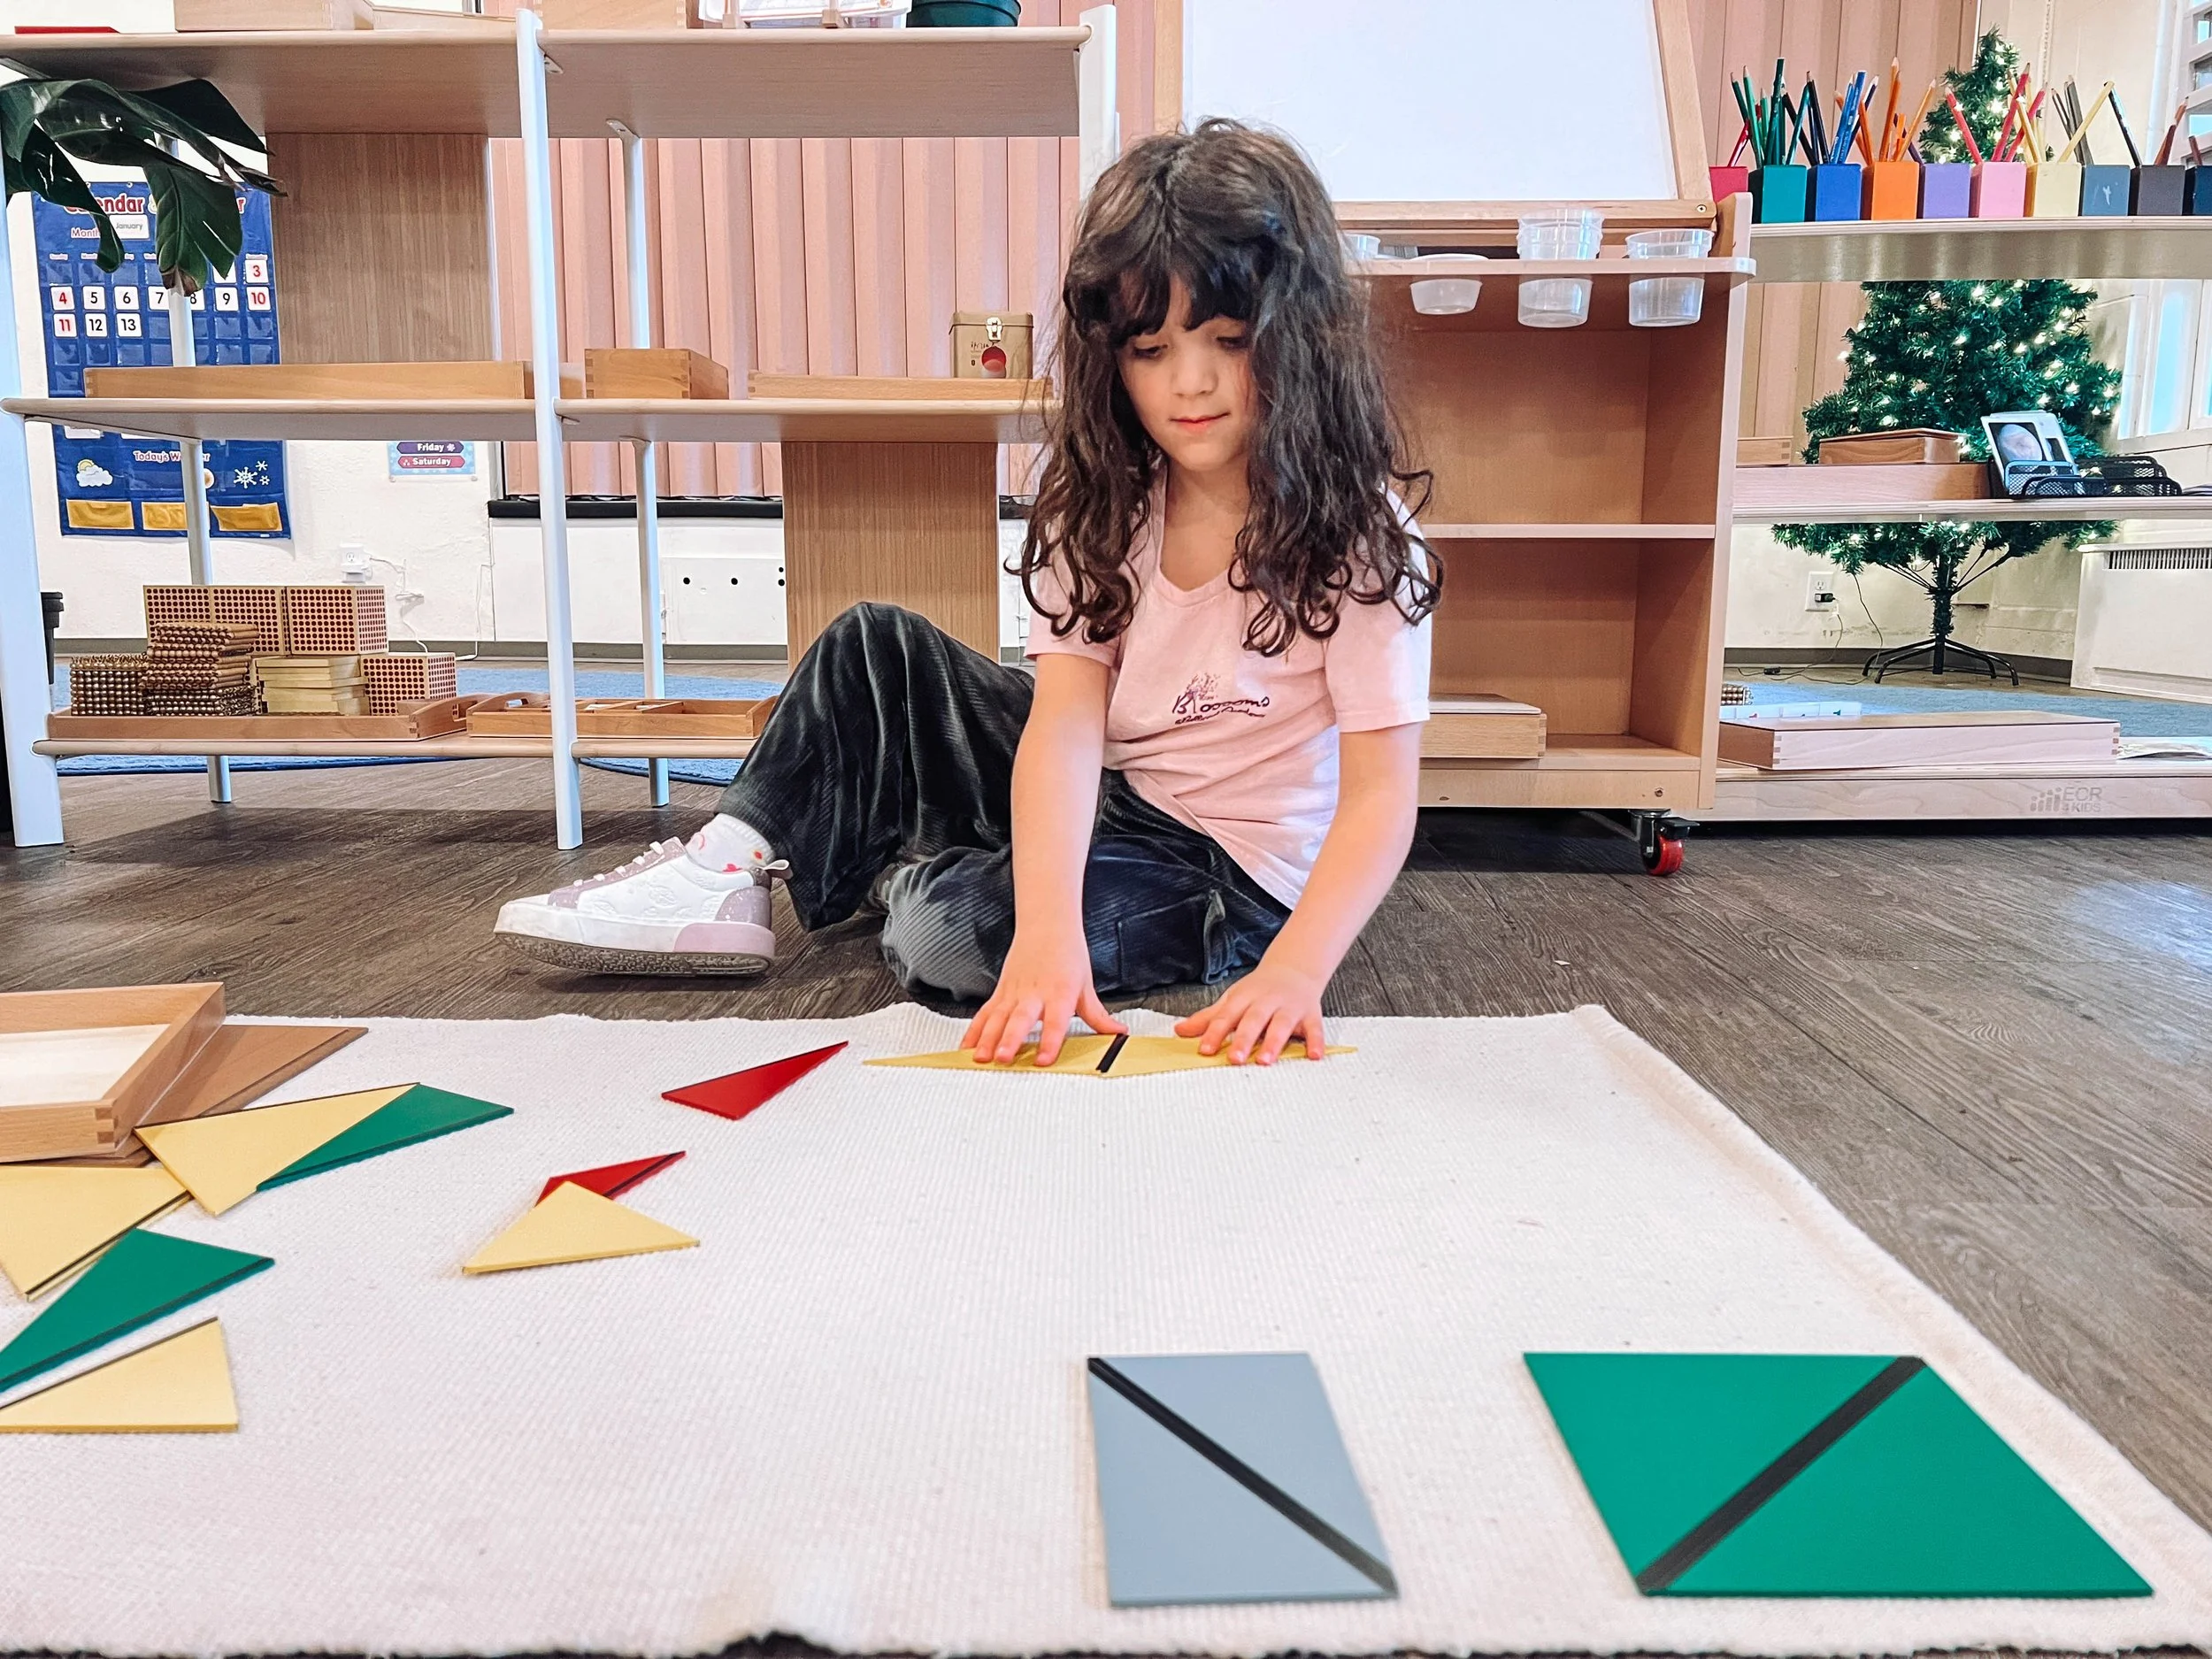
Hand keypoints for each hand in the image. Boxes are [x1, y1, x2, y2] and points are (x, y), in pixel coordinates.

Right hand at [962, 929, 1126, 1065]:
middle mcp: (1034, 993)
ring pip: (997, 1017)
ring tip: (981, 1058)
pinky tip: (967, 1047)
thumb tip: (1118, 1034)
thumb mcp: (1085, 985)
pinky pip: (985, 1013)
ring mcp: (1013, 992)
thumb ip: (1097, 1015)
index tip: (1044, 1060)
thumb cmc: (1067, 954)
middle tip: (1003, 1058)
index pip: (1055, 1021)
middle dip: (1010, 1039)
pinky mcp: (1000, 992)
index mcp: (1059, 992)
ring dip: (987, 1038)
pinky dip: (974, 1031)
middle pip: (1020, 1019)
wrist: (1047, 925)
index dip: (1050, 1041)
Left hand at [1174, 957, 1327, 1064]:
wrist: (1294, 968)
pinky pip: (1314, 1029)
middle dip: (1244, 1039)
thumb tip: (1179, 1031)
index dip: (1215, 1033)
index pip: (1226, 1016)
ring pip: (1282, 1024)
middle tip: (1235, 1060)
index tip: (1205, 1050)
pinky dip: (1315, 1042)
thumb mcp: (1233, 1000)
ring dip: (1274, 1042)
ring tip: (1266, 1061)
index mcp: (1244, 998)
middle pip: (1253, 1020)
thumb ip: (1209, 1018)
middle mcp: (1267, 1002)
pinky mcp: (1311, 1014)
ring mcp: (1290, 1008)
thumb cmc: (1259, 990)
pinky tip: (1313, 1056)